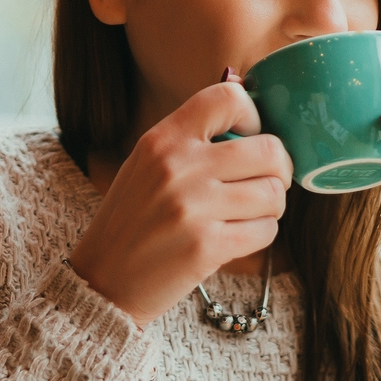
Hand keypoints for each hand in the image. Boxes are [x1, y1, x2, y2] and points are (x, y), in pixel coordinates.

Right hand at [67, 76, 294, 324]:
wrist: (103, 282)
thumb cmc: (132, 222)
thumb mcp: (147, 166)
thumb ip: (191, 142)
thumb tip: (254, 125)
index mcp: (162, 140)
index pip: (228, 98)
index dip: (253, 115)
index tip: (249, 137)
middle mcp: (178, 167)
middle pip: (269, 150)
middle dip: (278, 171)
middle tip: (264, 184)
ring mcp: (193, 207)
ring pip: (273, 193)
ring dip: (271, 207)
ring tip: (249, 214)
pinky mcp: (206, 246)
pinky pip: (266, 230)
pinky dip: (261, 234)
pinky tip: (238, 237)